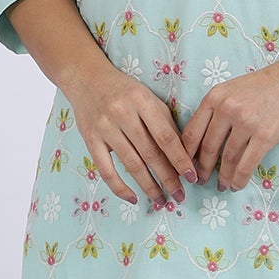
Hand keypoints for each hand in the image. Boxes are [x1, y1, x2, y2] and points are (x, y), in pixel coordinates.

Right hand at [65, 58, 196, 207]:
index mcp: (142, 101)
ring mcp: (105, 128)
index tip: (191, 177)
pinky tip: (133, 198)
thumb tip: (184, 154)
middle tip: (180, 195)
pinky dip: (120, 187)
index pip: (166, 136)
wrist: (86, 78)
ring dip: (148, 186)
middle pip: (150, 153)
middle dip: (168, 178)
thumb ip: (165, 123)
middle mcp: (123, 114)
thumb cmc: (124, 91)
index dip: (180, 159)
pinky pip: (106, 170)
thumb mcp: (148, 98)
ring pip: (131, 164)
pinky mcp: (91, 140)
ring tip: (161, 200)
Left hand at [181, 53, 278, 189]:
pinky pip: (247, 164)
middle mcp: (227, 108)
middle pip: (208, 147)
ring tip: (222, 185)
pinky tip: (237, 185)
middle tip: (201, 180)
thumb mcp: (233, 89)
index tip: (186, 165)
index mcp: (215, 97)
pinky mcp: (265, 135)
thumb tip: (206, 140)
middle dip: (203, 169)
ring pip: (227, 158)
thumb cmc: (267, 84)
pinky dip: (240, 178)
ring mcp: (247, 122)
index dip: (186, 153)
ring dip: (223, 177)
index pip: (192, 131)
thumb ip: (218, 109)